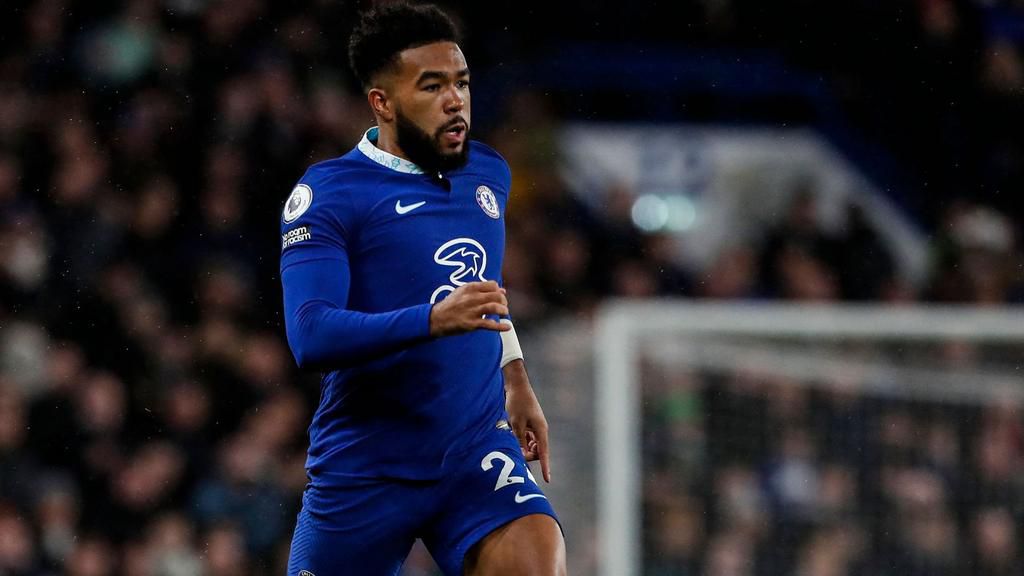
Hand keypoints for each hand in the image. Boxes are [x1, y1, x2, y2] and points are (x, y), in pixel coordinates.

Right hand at [429, 281, 510, 336]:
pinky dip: (501, 326)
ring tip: (504, 314)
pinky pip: (490, 324)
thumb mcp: (463, 292)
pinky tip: (507, 327)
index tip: (499, 296)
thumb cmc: (451, 304)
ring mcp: (473, 311)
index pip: (493, 285)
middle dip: (503, 301)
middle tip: (503, 306)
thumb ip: (482, 289)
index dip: (498, 290)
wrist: (437, 318)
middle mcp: (473, 298)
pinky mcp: (472, 323)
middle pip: (497, 296)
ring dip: (503, 311)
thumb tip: (501, 290)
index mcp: (470, 288)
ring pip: (495, 307)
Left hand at [504, 360, 550, 482]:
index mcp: (541, 430)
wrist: (517, 386)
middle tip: (515, 450)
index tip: (547, 479)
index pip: (544, 453)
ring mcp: (536, 427)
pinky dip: (522, 439)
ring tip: (513, 436)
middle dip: (528, 454)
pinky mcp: (530, 424)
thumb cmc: (517, 404)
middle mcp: (541, 430)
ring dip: (523, 446)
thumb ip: (520, 441)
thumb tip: (523, 456)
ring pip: (532, 445)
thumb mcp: (516, 424)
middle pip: (537, 451)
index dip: (545, 467)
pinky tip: (514, 432)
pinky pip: (528, 438)